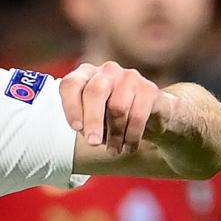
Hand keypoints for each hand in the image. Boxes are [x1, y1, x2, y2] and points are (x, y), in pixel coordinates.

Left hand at [60, 61, 178, 156]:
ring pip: (117, 107)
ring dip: (115, 134)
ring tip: (114, 150)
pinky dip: (132, 136)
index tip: (76, 128)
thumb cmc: (112, 119)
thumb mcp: (92, 121)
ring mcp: (129, 77)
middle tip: (93, 143)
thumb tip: (82, 128)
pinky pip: (137, 115)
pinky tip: (129, 147)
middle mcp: (107, 71)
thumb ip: (82, 121)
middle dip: (93, 120)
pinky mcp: (149, 89)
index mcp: (86, 75)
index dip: (71, 106)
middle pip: (95, 92)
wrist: (150, 117)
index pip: (71, 85)